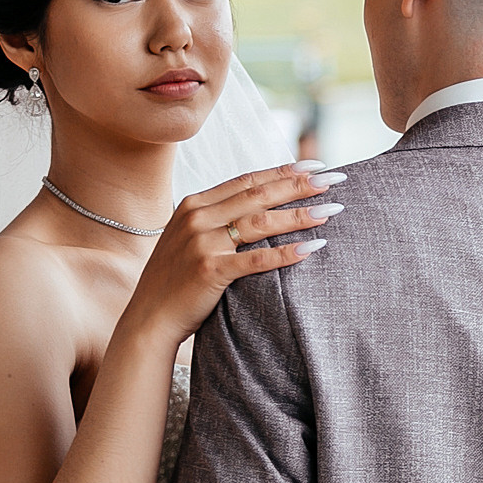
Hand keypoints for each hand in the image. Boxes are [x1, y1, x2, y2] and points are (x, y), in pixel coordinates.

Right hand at [120, 162, 341, 346]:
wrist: (149, 317)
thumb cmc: (177, 280)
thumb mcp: (190, 237)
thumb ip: (217, 218)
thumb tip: (258, 204)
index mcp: (194, 204)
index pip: (247, 180)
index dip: (283, 171)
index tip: (315, 166)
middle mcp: (197, 218)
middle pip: (258, 195)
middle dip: (299, 185)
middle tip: (333, 180)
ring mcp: (201, 243)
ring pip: (260, 222)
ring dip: (299, 215)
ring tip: (331, 211)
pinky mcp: (209, 271)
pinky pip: (256, 259)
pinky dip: (286, 253)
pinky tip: (313, 248)